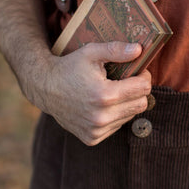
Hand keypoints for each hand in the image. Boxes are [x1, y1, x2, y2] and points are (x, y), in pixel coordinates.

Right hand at [29, 42, 151, 145]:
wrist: (45, 88)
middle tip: (126, 80)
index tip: (136, 70)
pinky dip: (114, 115)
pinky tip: (101, 105)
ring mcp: (97, 130)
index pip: (143, 88)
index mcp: (104, 95)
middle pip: (141, 104)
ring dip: (126, 104)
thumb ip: (116, 50)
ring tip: (110, 92)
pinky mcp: (92, 138)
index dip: (143, 76)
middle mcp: (102, 117)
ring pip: (130, 116)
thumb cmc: (69, 67)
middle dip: (137, 91)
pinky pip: (117, 126)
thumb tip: (139, 50)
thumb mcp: (91, 52)